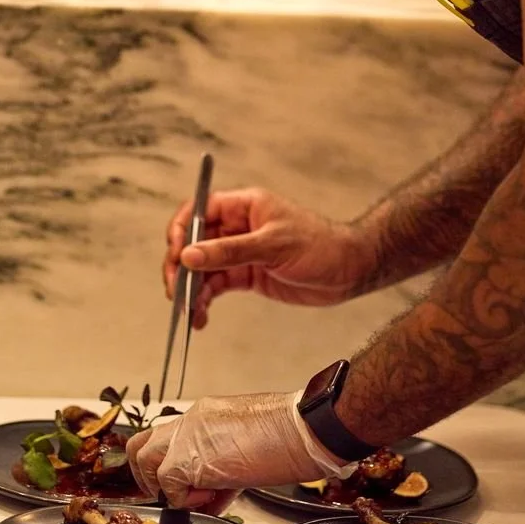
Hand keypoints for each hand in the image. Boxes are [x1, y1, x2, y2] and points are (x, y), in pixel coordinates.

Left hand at [126, 392, 347, 507]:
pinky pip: (166, 483)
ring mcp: (185, 436)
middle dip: (148, 474)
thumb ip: (221, 468)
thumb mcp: (247, 450)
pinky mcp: (187, 458)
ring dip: (161, 485)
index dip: (171, 467)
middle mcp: (190, 420)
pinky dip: (182, 499)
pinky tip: (209, 500)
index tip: (191, 488)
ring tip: (192, 497)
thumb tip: (211, 495)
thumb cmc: (288, 438)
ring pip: (143, 457)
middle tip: (171, 494)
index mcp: (204, 414)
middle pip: (142, 442)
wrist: (302, 430)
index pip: (169, 438)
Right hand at [163, 187, 369, 326]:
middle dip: (181, 266)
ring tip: (189, 312)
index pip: (200, 210)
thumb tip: (189, 255)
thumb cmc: (319, 246)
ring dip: (191, 289)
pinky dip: (204, 301)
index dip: (181, 230)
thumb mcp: (273, 246)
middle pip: (194, 241)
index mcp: (244, 206)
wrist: (349, 271)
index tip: (175, 255)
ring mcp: (241, 251)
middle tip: (176, 292)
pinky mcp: (247, 275)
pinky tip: (200, 317)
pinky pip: (216, 286)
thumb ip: (230, 251)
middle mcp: (238, 226)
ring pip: (202, 267)